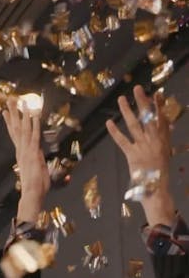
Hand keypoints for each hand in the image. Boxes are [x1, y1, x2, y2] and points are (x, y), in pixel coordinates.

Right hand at [3, 99, 49, 222]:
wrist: (31, 195)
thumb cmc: (35, 187)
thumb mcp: (37, 172)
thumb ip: (36, 163)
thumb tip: (37, 160)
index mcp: (21, 153)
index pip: (14, 134)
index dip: (9, 122)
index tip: (4, 111)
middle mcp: (21, 150)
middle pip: (15, 128)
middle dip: (12, 113)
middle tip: (9, 99)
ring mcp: (26, 151)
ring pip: (23, 129)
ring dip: (22, 114)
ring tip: (20, 101)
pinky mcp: (34, 153)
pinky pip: (34, 136)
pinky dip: (34, 125)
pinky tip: (34, 115)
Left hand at [106, 85, 174, 225]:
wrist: (156, 188)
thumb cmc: (159, 172)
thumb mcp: (165, 152)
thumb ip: (164, 137)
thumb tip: (167, 124)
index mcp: (163, 139)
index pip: (162, 118)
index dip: (159, 105)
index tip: (157, 93)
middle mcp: (154, 140)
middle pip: (148, 117)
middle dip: (142, 102)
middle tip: (137, 88)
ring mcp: (143, 147)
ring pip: (134, 125)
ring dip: (127, 111)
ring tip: (121, 99)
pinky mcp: (132, 155)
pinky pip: (122, 141)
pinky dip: (115, 132)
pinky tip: (109, 123)